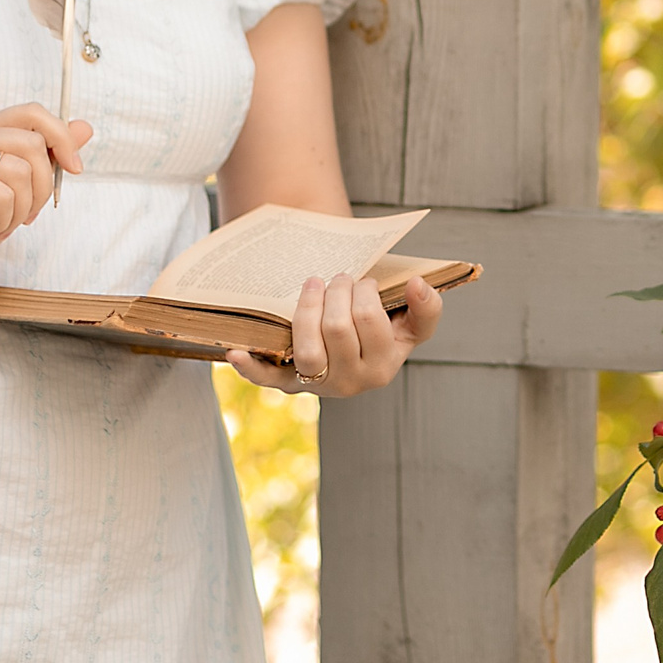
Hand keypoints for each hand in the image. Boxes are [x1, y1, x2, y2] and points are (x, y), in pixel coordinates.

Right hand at [0, 104, 91, 287]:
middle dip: (42, 188)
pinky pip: (3, 196)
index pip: (33, 113)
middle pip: (34, 145)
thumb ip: (48, 156)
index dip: (61, 138)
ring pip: (22, 173)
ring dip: (20, 210)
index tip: (74, 169)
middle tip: (23, 215)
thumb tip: (85, 127)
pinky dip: (2, 222)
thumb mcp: (19, 188)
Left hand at [226, 271, 441, 397]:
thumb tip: (418, 284)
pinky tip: (234, 352)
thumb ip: (427, 308)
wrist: (354, 350)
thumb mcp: (413, 324)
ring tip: (312, 285)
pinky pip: (267, 379)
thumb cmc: (383, 329)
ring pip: (306, 348)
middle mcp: (351, 383)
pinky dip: (250, 367)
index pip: (368, 319)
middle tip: (338, 276)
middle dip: (337, 291)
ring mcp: (318, 385)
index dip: (363, 291)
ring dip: (306, 308)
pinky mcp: (289, 384)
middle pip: (336, 328)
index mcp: (383, 367)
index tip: (364, 281)